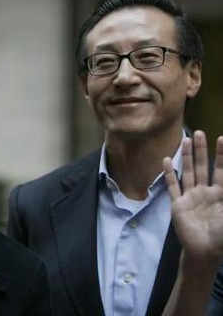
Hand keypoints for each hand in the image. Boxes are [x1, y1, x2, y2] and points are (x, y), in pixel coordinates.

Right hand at [163, 130, 222, 263]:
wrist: (204, 252)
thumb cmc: (221, 237)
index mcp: (220, 195)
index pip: (221, 171)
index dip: (222, 156)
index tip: (222, 139)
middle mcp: (205, 192)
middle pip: (203, 166)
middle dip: (202, 150)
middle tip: (199, 132)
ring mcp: (190, 196)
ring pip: (188, 172)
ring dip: (187, 156)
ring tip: (185, 140)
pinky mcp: (178, 204)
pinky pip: (173, 186)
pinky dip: (170, 173)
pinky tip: (167, 160)